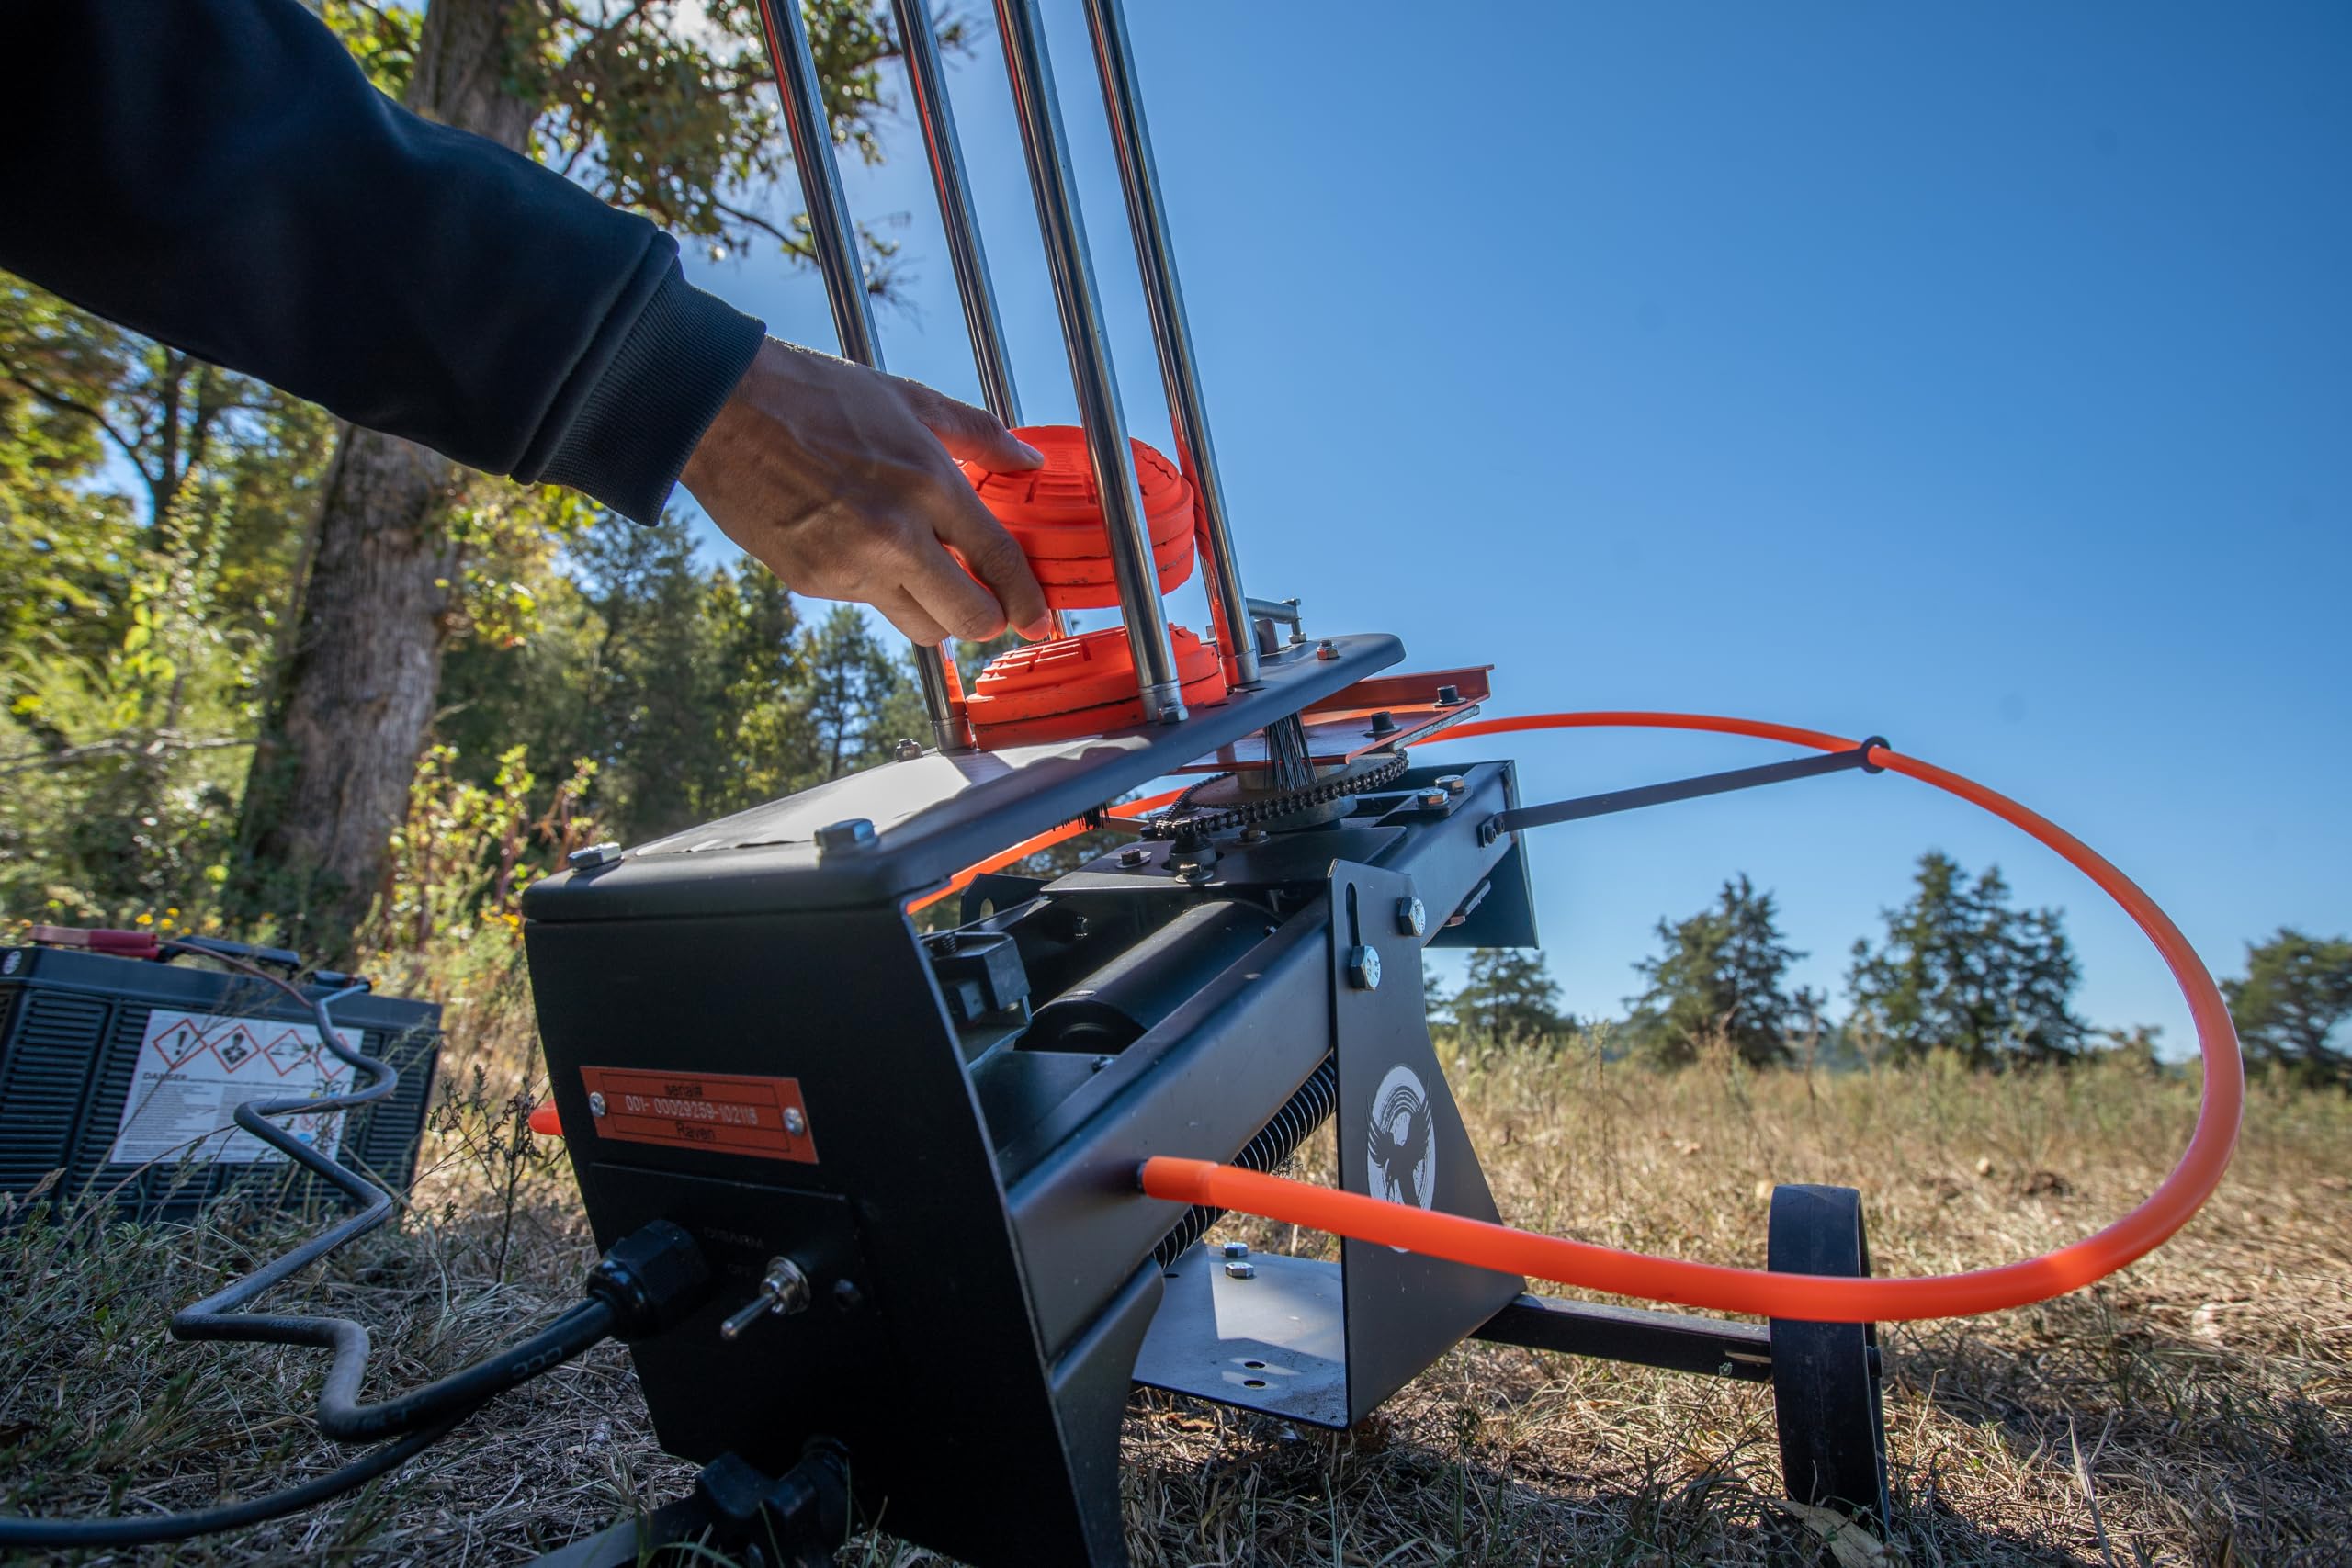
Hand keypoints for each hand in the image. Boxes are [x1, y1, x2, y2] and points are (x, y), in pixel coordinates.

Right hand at [680, 338, 1049, 643]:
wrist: (722, 411)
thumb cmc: (815, 395)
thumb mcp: (908, 398)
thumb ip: (977, 435)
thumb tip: (1027, 460)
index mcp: (928, 484)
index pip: (999, 563)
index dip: (1027, 602)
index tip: (1038, 619)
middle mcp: (895, 535)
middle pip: (968, 619)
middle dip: (988, 621)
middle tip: (990, 607)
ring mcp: (850, 566)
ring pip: (919, 625)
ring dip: (935, 612)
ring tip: (928, 574)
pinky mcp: (812, 582)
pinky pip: (867, 604)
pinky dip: (879, 587)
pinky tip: (863, 545)